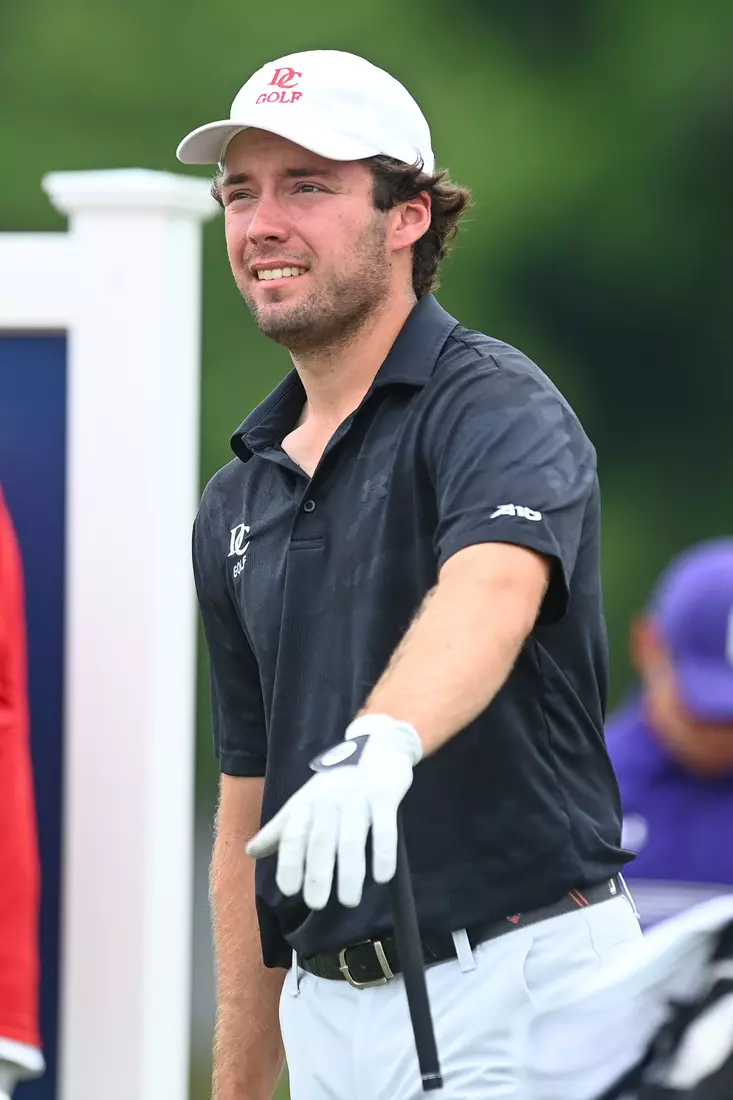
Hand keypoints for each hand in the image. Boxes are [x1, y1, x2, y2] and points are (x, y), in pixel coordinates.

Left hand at [246, 715, 422, 909]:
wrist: (376, 747)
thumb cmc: (335, 785)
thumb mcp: (303, 802)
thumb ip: (278, 829)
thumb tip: (249, 852)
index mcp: (307, 803)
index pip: (294, 835)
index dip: (289, 862)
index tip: (289, 891)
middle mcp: (330, 799)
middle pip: (321, 840)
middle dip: (318, 873)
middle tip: (317, 904)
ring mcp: (358, 797)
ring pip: (352, 839)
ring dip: (350, 872)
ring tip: (349, 900)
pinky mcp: (384, 796)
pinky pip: (384, 828)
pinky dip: (383, 853)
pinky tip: (382, 877)